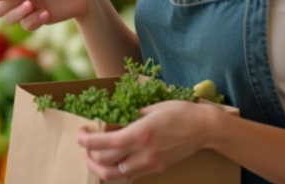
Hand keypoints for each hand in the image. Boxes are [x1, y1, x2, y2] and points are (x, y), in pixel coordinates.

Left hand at [78, 100, 214, 180]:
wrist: (203, 129)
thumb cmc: (179, 112)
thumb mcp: (151, 107)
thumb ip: (130, 116)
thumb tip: (113, 120)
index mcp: (140, 133)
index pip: (104, 144)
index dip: (86, 141)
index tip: (80, 135)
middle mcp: (142, 152)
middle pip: (104, 164)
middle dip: (88, 155)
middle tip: (85, 145)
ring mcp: (149, 164)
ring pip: (114, 176)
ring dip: (100, 168)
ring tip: (95, 157)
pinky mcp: (155, 170)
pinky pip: (129, 176)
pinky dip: (116, 171)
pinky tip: (114, 160)